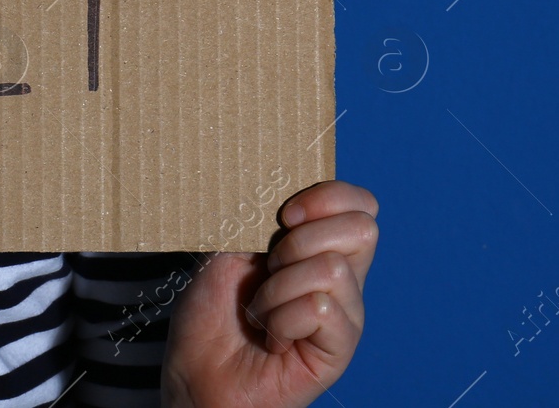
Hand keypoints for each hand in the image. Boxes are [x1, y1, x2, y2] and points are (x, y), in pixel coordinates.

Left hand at [161, 180, 378, 407]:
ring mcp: (345, 314)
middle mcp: (341, 279)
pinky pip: (323, 308)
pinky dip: (282, 318)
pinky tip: (271, 338)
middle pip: (363, 229)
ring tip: (260, 311)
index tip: (284, 216)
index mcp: (319, 248)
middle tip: (267, 270)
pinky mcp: (340, 349)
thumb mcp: (229, 247)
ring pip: (333, 268)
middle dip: (299, 241)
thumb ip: (263, 217)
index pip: (360, 205)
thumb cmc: (210, 313)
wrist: (195, 372)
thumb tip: (287, 187)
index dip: (329, 196)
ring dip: (278, 288)